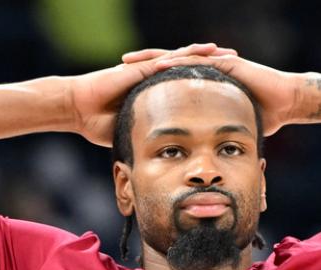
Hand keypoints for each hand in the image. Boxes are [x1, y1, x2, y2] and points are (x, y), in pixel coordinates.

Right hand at [69, 43, 237, 146]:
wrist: (80, 109)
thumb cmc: (101, 125)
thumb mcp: (135, 136)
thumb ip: (152, 145)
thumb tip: (165, 168)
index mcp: (158, 96)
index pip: (189, 90)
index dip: (211, 89)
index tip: (233, 91)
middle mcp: (157, 80)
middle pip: (192, 70)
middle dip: (217, 68)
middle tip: (241, 67)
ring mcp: (150, 71)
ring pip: (185, 59)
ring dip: (208, 56)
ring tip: (230, 55)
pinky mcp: (142, 67)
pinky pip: (169, 58)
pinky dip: (187, 54)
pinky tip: (205, 50)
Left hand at [121, 49, 304, 136]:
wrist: (287, 102)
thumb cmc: (264, 116)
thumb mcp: (231, 128)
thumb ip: (217, 137)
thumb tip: (206, 161)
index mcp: (204, 85)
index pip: (171, 80)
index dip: (149, 82)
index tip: (127, 86)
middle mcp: (207, 71)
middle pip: (168, 66)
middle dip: (143, 66)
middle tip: (119, 68)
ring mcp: (215, 64)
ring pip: (177, 59)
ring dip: (152, 59)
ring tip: (131, 62)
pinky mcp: (225, 63)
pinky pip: (197, 61)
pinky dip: (178, 62)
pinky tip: (159, 64)